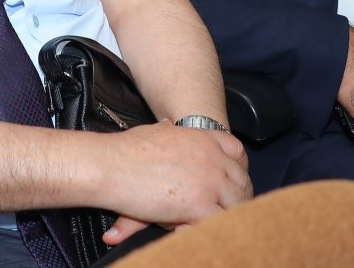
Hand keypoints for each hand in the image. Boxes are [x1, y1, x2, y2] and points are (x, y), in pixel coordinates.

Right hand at [95, 122, 249, 240]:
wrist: (111, 164)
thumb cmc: (126, 150)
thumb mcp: (155, 132)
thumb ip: (168, 131)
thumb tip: (168, 124)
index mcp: (203, 139)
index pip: (237, 151)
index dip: (237, 169)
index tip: (231, 182)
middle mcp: (212, 158)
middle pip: (241, 182)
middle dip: (237, 198)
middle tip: (227, 210)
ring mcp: (208, 182)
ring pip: (236, 206)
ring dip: (227, 216)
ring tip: (216, 224)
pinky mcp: (199, 205)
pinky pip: (218, 223)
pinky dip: (211, 229)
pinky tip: (195, 230)